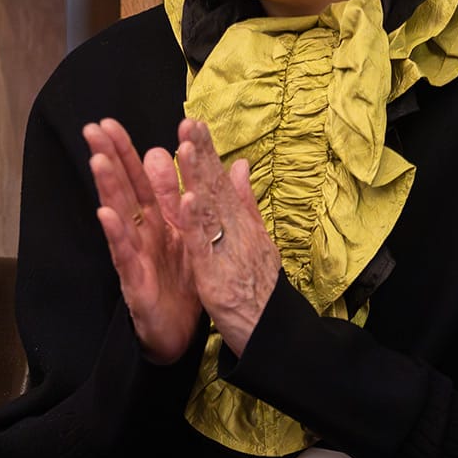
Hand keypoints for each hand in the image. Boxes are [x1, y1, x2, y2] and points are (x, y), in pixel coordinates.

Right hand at [85, 118, 199, 363]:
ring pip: (119, 216)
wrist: (182, 334)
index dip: (124, 151)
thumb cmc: (181, 283)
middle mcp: (141, 233)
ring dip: (109, 189)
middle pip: (122, 189)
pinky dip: (116, 235)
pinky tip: (105, 215)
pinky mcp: (135, 282)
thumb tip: (176, 155)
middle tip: (92, 129)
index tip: (109, 123)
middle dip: (108, 159)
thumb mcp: (188, 233)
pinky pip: (125, 256)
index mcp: (156, 220)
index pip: (137, 178)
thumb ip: (183, 196)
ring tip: (98, 161)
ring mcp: (135, 256)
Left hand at [173, 119, 280, 355]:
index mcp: (240, 224)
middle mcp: (236, 233)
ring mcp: (227, 253)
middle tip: (189, 121)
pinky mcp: (215, 277)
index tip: (194, 122)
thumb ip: (244, 203)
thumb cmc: (258, 289)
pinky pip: (204, 246)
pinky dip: (197, 223)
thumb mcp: (255, 241)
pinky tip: (188, 198)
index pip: (221, 182)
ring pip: (209, 210)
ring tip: (186, 146)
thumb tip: (241, 165)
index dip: (207, 152)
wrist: (272, 336)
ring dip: (198, 177)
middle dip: (201, 153)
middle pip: (216, 188)